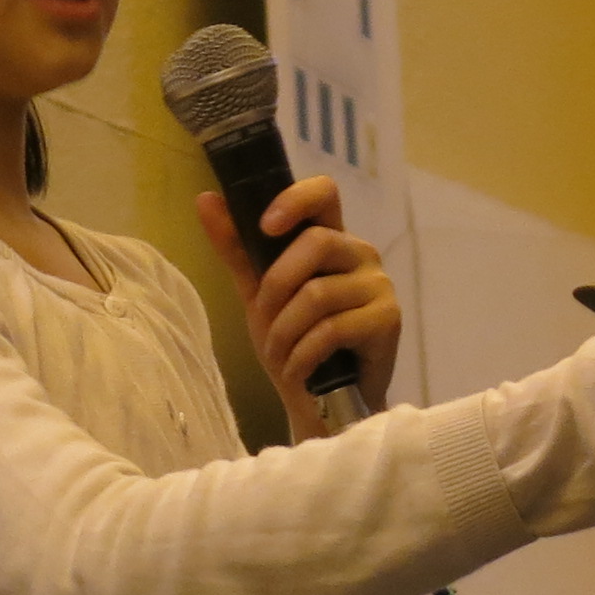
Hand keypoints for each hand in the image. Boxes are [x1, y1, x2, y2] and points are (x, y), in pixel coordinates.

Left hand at [195, 179, 403, 435]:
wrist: (321, 401)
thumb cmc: (293, 341)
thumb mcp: (258, 292)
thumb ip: (237, 247)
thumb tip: (206, 199)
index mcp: (331, 237)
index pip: (324, 193)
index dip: (295, 200)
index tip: (264, 226)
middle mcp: (360, 253)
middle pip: (317, 243)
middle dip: (276, 286)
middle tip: (265, 319)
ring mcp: (379, 286)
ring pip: (318, 294)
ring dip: (285, 330)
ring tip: (279, 353)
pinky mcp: (388, 321)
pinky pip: (333, 329)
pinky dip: (303, 354)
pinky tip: (297, 370)